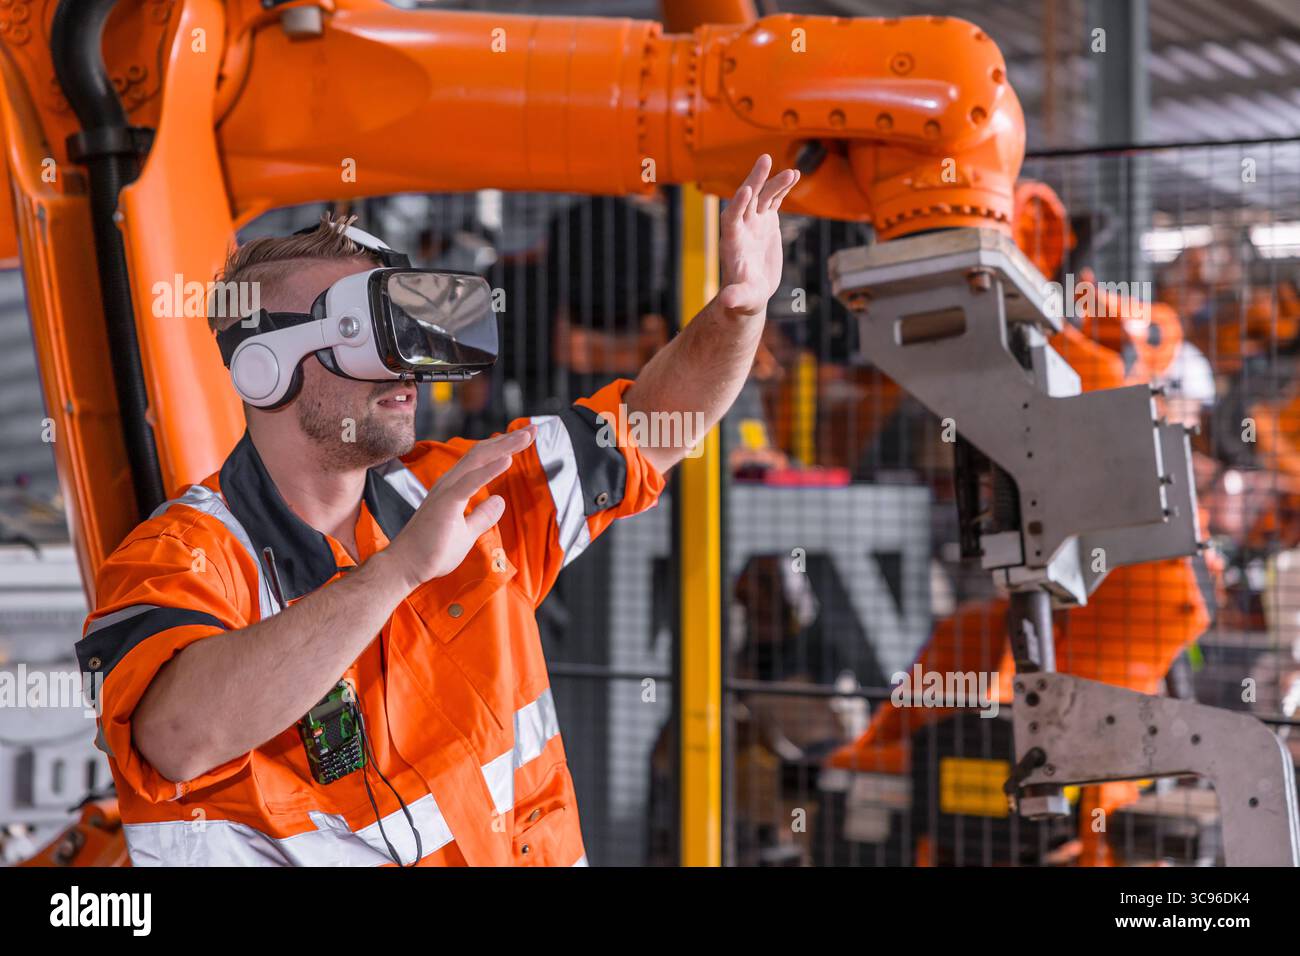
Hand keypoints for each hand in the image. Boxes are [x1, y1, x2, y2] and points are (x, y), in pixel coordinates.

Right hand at [384, 425, 536, 588]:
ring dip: (503, 447)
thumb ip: (482, 516)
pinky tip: (508, 459)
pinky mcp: (445, 504)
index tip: (526, 437)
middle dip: (509, 440)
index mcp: (455, 487)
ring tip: (525, 436)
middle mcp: (449, 483)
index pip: (482, 460)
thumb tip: (500, 501)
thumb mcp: (467, 532)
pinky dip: (490, 469)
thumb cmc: (431, 551)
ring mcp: (446, 491)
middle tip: (533, 429)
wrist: (406, 567)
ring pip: (477, 460)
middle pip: (482, 453)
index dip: (505, 447)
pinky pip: (470, 482)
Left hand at [718, 154, 799, 316]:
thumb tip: (727, 302)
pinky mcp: (767, 222)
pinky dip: (783, 188)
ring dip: (775, 182)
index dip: (738, 204)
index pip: (732, 218)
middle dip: (755, 180)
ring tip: (791, 173)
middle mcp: (741, 227)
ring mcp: (754, 222)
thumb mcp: (740, 299)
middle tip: (764, 160)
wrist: (751, 292)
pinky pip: (774, 200)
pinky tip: (794, 175)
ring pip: (763, 196)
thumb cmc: (743, 298)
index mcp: (732, 242)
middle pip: (747, 199)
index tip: (746, 190)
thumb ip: (734, 297)